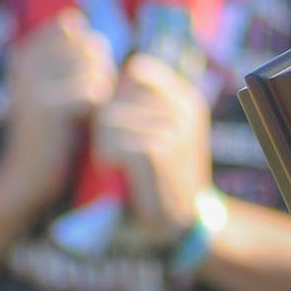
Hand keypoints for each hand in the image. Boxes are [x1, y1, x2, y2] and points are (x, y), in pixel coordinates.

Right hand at [0, 12, 115, 215]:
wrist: (29, 172)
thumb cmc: (53, 128)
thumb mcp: (55, 83)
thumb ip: (66, 53)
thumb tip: (79, 20)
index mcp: (24, 52)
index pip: (71, 25)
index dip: (91, 47)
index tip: (89, 72)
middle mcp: (24, 61)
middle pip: (88, 44)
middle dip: (104, 67)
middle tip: (99, 94)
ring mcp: (33, 82)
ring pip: (94, 68)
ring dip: (105, 89)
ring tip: (96, 109)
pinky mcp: (46, 106)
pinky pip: (93, 92)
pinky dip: (100, 107)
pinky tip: (91, 121)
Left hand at [93, 54, 212, 241]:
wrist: (181, 221)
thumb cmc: (160, 174)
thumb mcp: (159, 130)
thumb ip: (144, 101)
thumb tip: (119, 69)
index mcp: (187, 98)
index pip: (139, 70)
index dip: (119, 95)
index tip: (122, 124)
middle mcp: (185, 108)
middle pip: (116, 97)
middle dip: (106, 124)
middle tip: (119, 151)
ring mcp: (176, 129)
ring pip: (110, 119)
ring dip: (104, 144)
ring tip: (118, 163)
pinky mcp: (162, 151)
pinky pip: (115, 142)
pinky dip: (107, 158)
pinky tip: (116, 170)